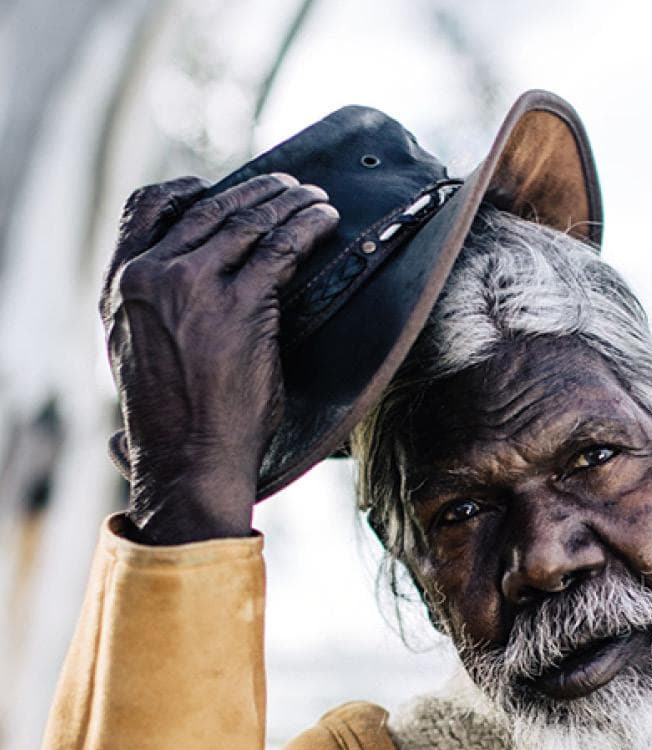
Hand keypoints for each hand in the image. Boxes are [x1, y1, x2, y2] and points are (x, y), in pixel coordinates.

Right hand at [100, 172, 338, 543]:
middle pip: (209, 208)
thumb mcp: (136, 349)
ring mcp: (194, 286)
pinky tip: (325, 222)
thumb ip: (152, 307)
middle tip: (288, 186)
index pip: (147, 206)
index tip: (220, 187)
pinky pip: (281, 248)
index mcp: (120, 283)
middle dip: (257, 192)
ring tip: (314, 200)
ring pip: (248, 221)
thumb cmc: (172, 416)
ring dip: (289, 203)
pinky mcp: (240, 305)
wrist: (188, 456)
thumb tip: (184, 281)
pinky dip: (308, 227)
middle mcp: (151, 275)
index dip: (190, 189)